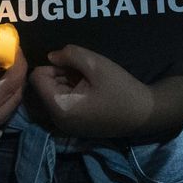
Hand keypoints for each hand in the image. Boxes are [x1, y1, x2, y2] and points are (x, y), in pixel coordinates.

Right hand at [0, 38, 28, 145]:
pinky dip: (5, 91)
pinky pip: (4, 108)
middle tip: (11, 50)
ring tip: (5, 60)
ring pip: (12, 103)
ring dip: (13, 81)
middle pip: (16, 95)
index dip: (17, 62)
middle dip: (18, 70)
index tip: (13, 45)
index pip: (9, 85)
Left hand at [29, 44, 152, 137]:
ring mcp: (65, 126)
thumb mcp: (96, 64)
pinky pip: (63, 104)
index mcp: (60, 107)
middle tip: (85, 74)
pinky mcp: (74, 127)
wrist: (145, 114)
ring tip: (90, 82)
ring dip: (67, 84)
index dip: (53, 66)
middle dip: (60, 75)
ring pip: (53, 94)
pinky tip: (92, 92)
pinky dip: (73, 94)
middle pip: (43, 87)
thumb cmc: (121, 89)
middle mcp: (57, 120)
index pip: (36, 78)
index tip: (73, 66)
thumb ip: (69, 55)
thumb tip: (51, 56)